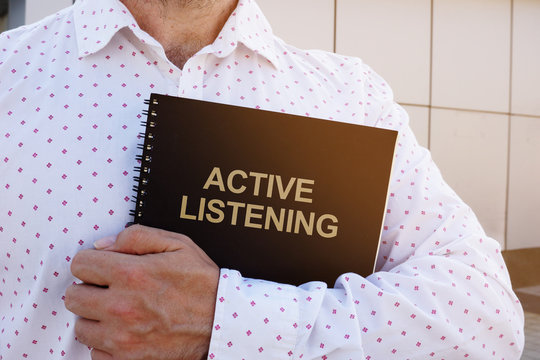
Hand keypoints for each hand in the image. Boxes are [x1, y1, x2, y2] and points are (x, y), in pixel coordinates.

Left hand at [65, 225, 219, 359]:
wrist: (223, 321)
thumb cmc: (202, 282)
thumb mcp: (177, 245)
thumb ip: (136, 236)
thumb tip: (103, 246)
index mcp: (131, 273)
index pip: (80, 264)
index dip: (92, 262)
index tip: (104, 268)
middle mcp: (122, 307)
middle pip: (73, 297)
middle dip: (89, 289)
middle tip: (109, 289)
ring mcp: (123, 338)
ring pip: (81, 326)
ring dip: (96, 317)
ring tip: (119, 311)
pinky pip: (95, 352)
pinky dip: (107, 342)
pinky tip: (126, 331)